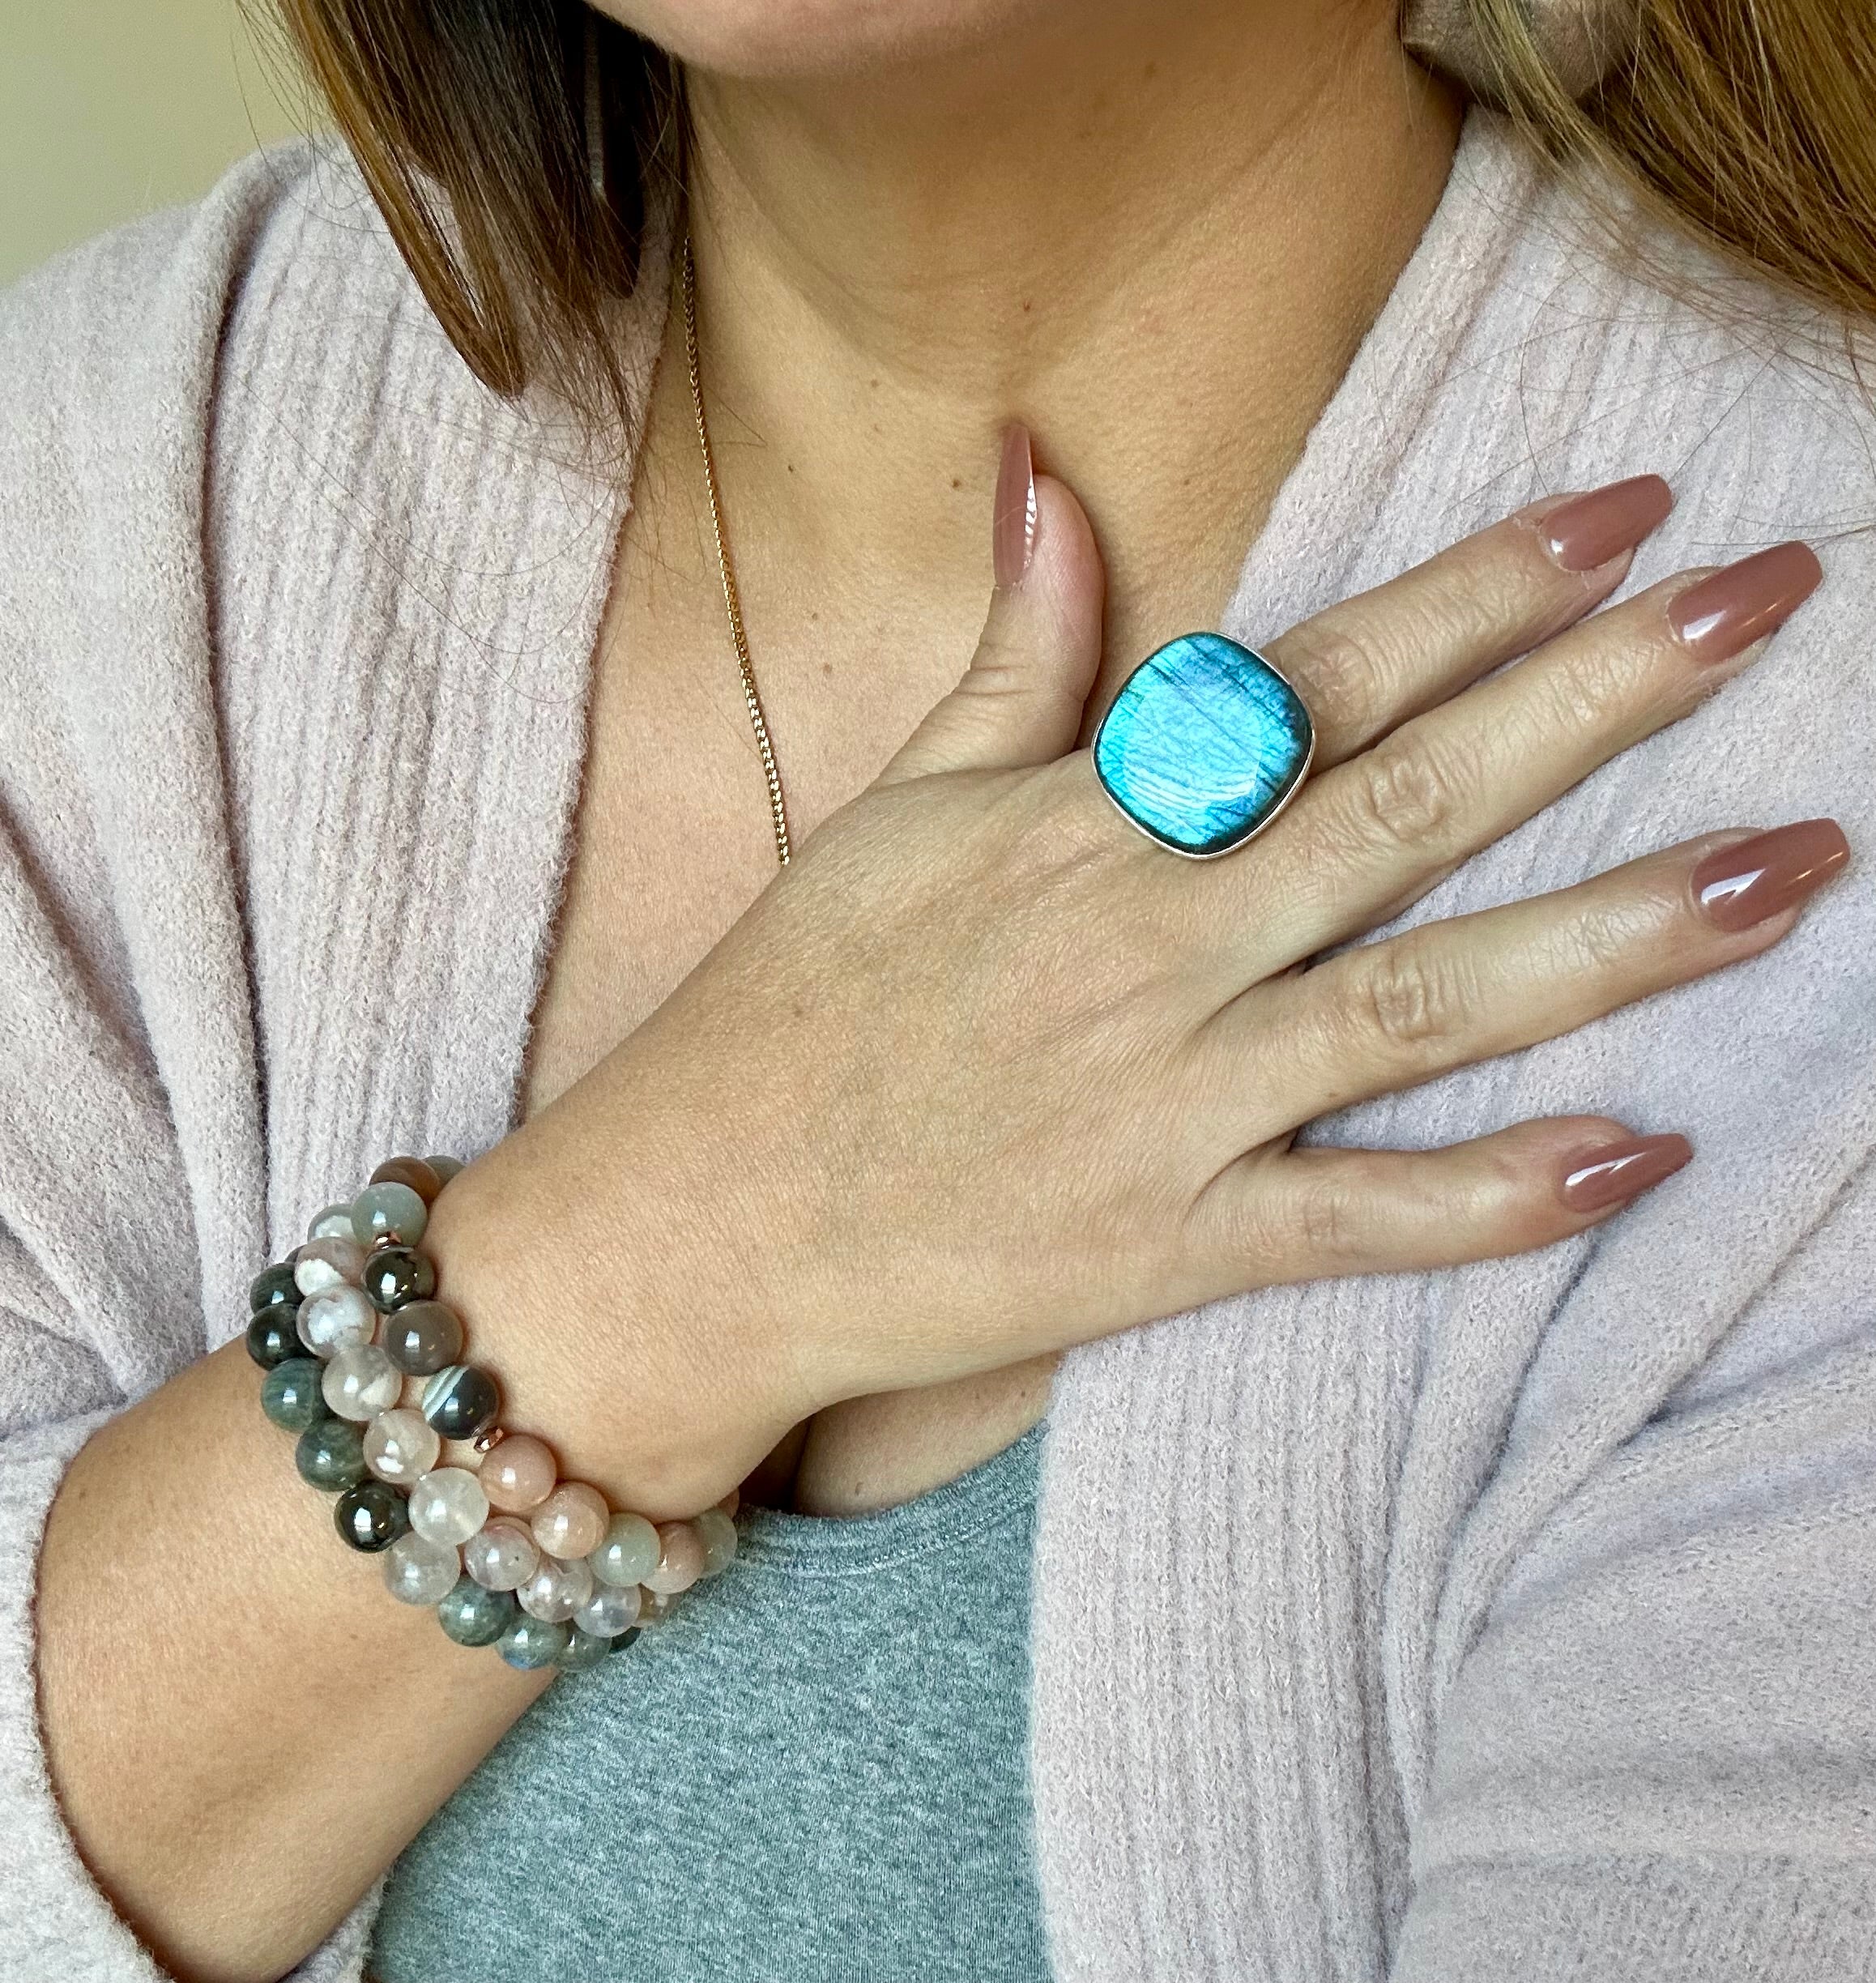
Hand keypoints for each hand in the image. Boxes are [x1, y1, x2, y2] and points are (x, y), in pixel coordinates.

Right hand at [433, 455, 1839, 1513]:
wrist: (696, 1223)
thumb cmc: (794, 1003)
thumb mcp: (895, 806)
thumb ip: (1011, 650)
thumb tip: (1046, 470)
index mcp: (1084, 828)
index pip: (1315, 677)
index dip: (1482, 589)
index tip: (1631, 515)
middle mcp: (1146, 946)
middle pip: (1407, 805)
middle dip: (1600, 701)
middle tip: (1768, 610)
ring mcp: (1165, 1101)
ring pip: (1422, 1001)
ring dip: (1613, 936)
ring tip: (1782, 870)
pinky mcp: (1165, 1248)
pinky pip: (1357, 1218)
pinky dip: (1496, 1196)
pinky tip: (1636, 1152)